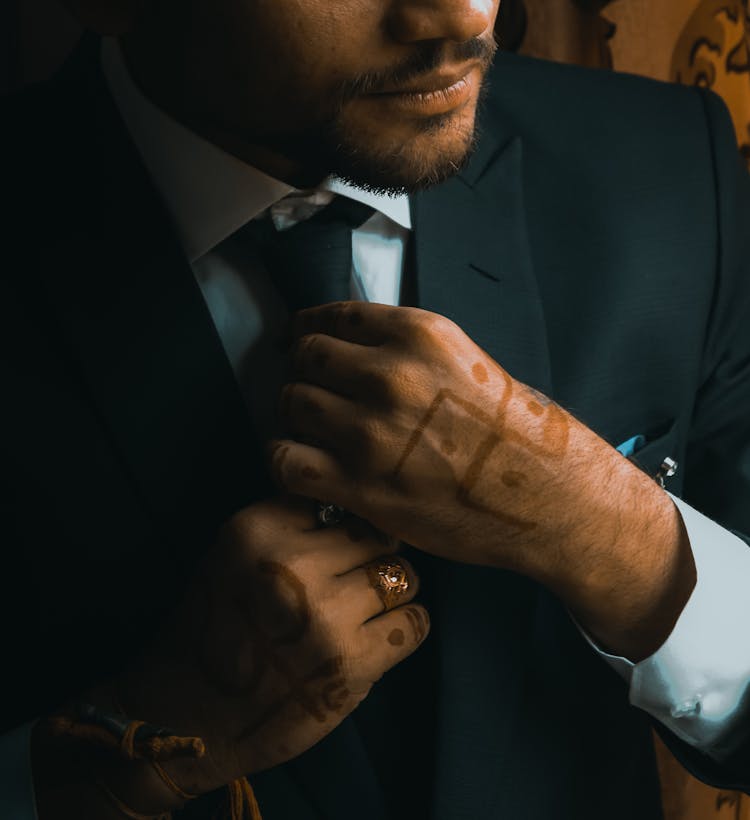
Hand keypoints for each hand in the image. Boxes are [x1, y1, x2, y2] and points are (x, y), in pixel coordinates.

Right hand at [35, 496, 428, 816]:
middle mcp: (293, 565)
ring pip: (402, 576)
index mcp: (258, 529)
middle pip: (375, 538)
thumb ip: (289, 528)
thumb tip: (363, 513)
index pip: (336, 505)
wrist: (189, 715)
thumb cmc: (217, 629)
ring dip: (395, 593)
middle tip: (357, 584)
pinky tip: (381, 638)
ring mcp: (326, 615)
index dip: (343, 529)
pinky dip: (406, 628)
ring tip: (370, 611)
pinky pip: (415, 623)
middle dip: (373, 558)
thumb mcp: (234, 555)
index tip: (337, 552)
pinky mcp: (352, 662)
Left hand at [269, 301, 582, 570]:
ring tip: (311, 428)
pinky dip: (284, 458)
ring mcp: (371, 433)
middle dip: (302, 372)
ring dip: (295, 415)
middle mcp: (389, 376)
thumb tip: (349, 349)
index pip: (333, 316)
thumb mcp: (464, 360)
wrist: (545, 496)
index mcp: (419, 335)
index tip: (299, 340)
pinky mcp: (361, 486)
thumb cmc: (515, 432)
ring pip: (291, 404)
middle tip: (311, 389)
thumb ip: (404, 349)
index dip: (307, 329)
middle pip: (305, 358)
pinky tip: (302, 461)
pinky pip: (287, 460)